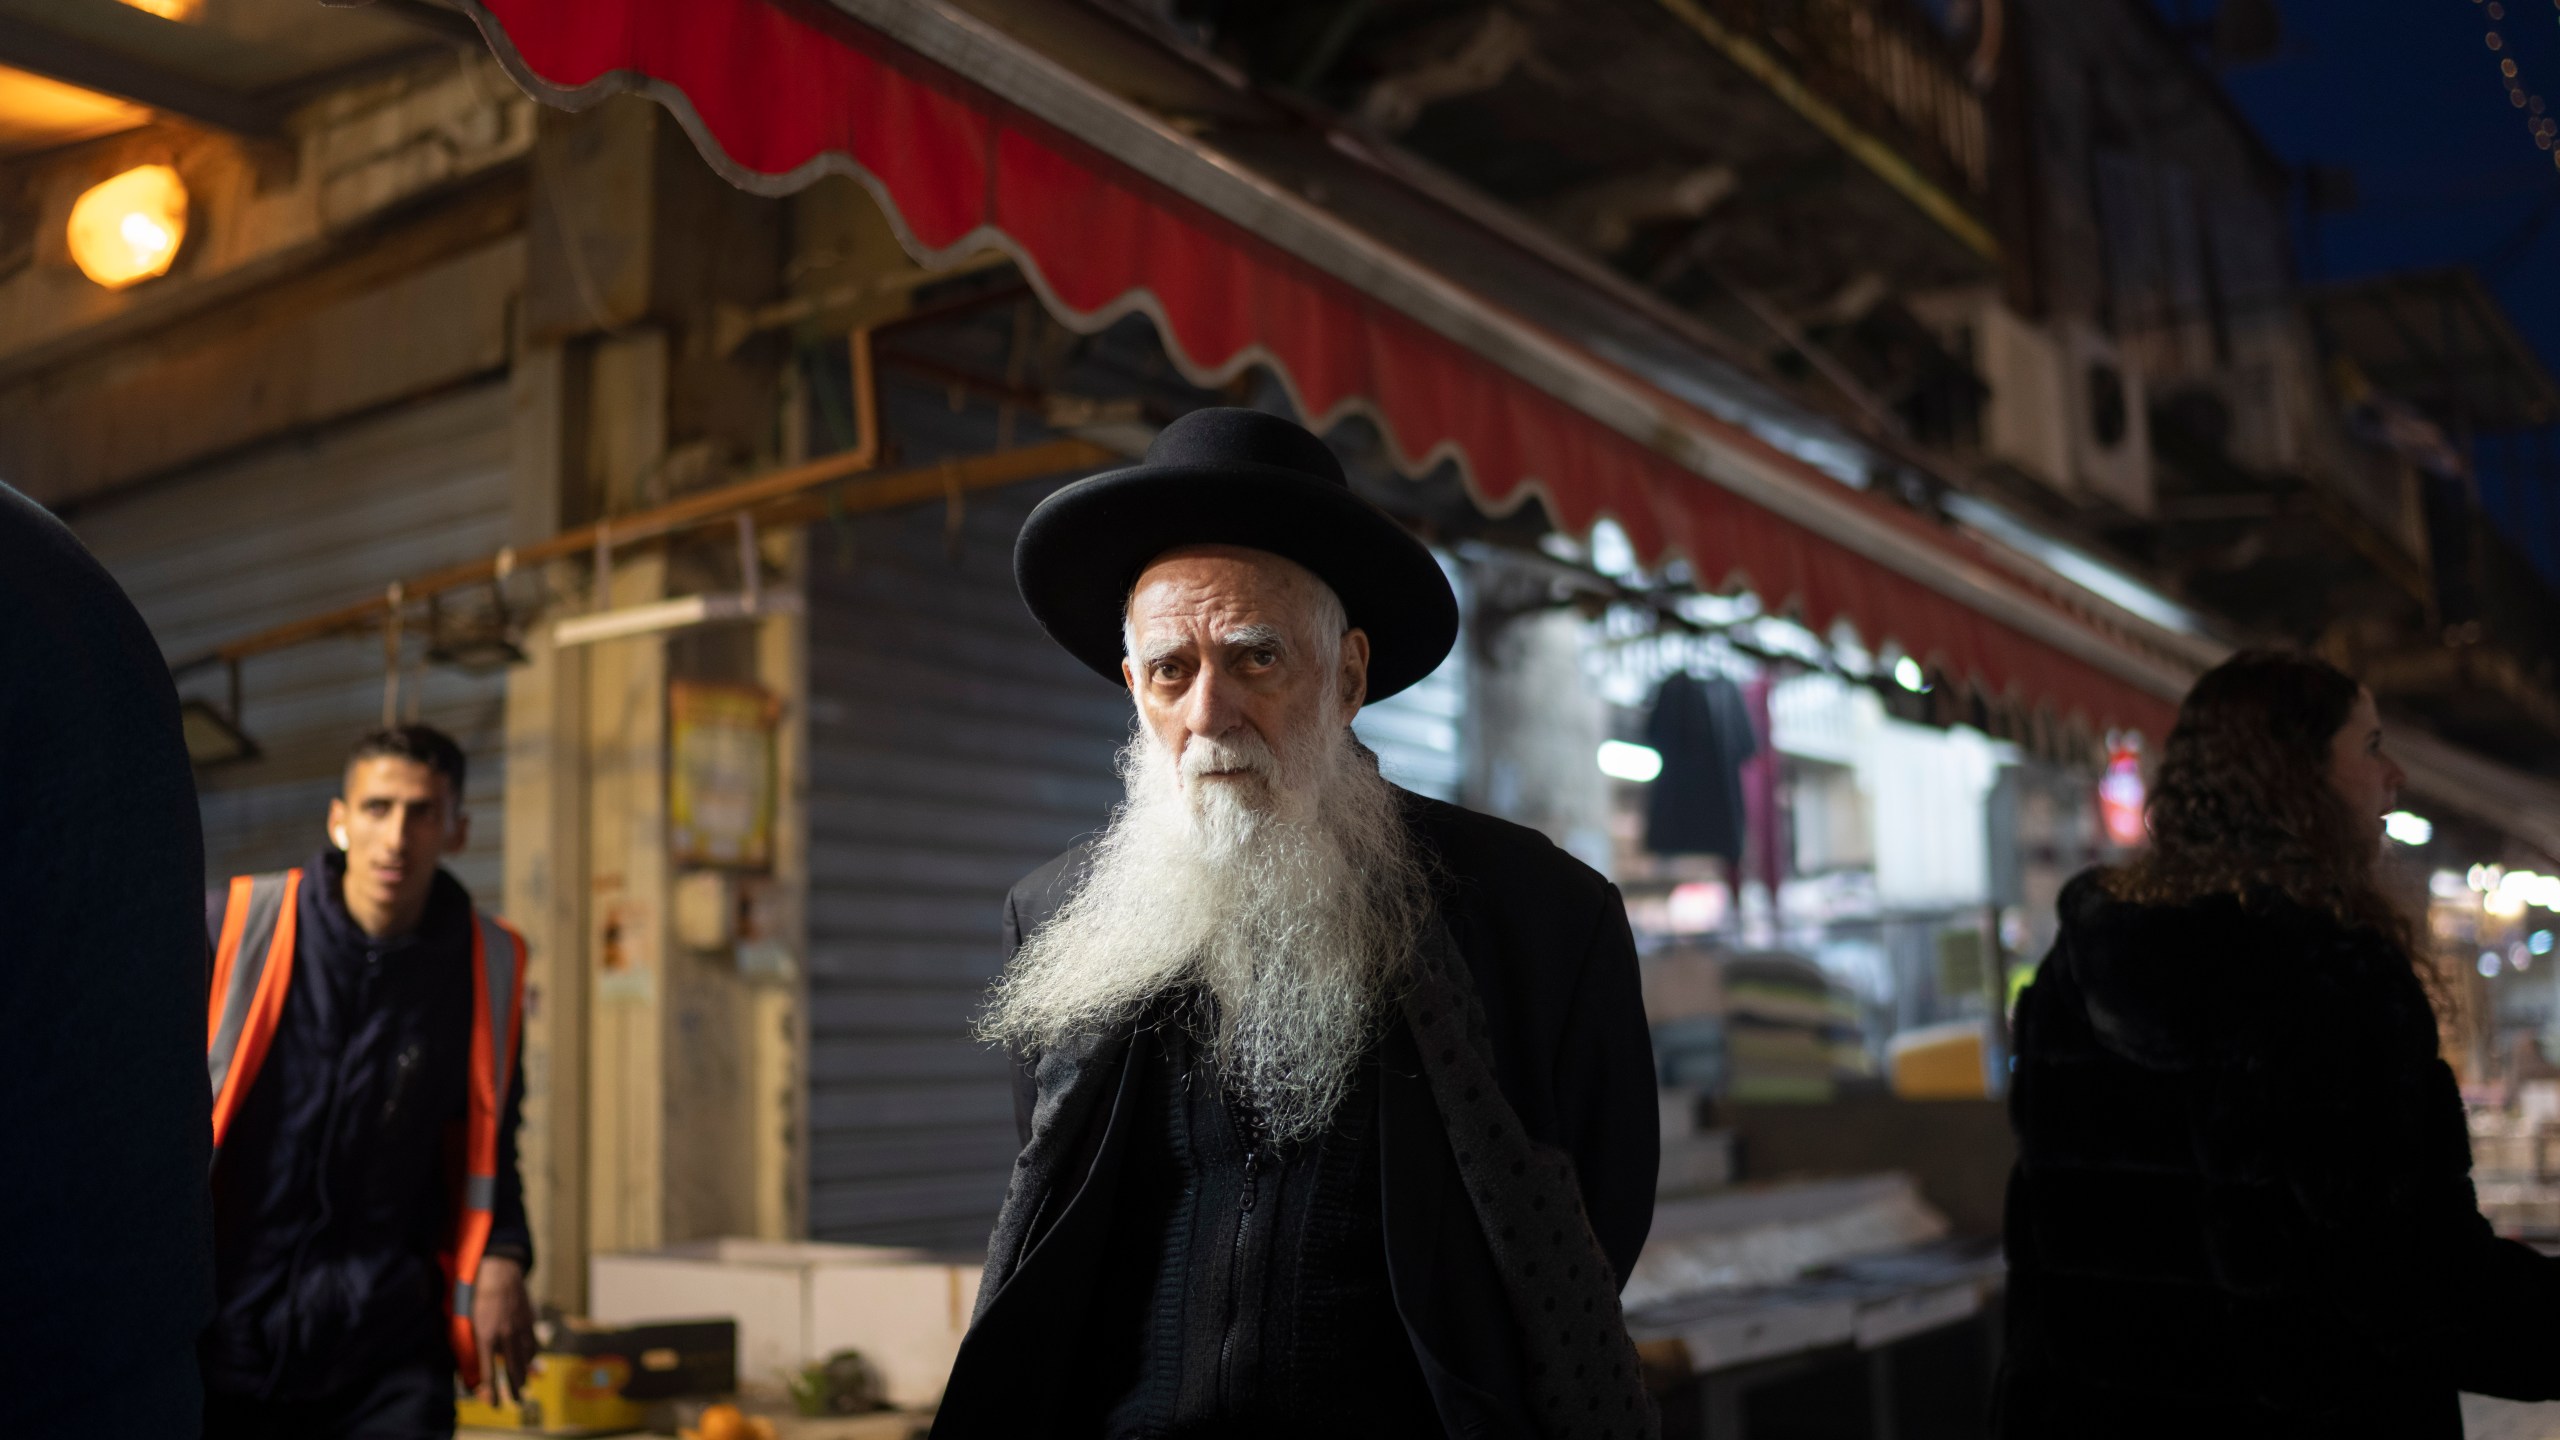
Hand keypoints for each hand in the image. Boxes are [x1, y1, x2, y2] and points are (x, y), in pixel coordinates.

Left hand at [473, 1256, 536, 1405]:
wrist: (500, 1268)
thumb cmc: (475, 1291)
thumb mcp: (464, 1316)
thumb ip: (467, 1340)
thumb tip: (471, 1359)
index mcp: (486, 1334)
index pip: (488, 1369)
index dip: (490, 1388)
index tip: (493, 1403)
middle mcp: (505, 1334)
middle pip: (513, 1367)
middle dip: (515, 1387)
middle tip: (517, 1402)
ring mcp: (520, 1326)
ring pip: (526, 1356)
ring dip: (525, 1372)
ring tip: (524, 1384)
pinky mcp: (528, 1318)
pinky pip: (532, 1341)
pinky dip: (531, 1354)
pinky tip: (530, 1359)